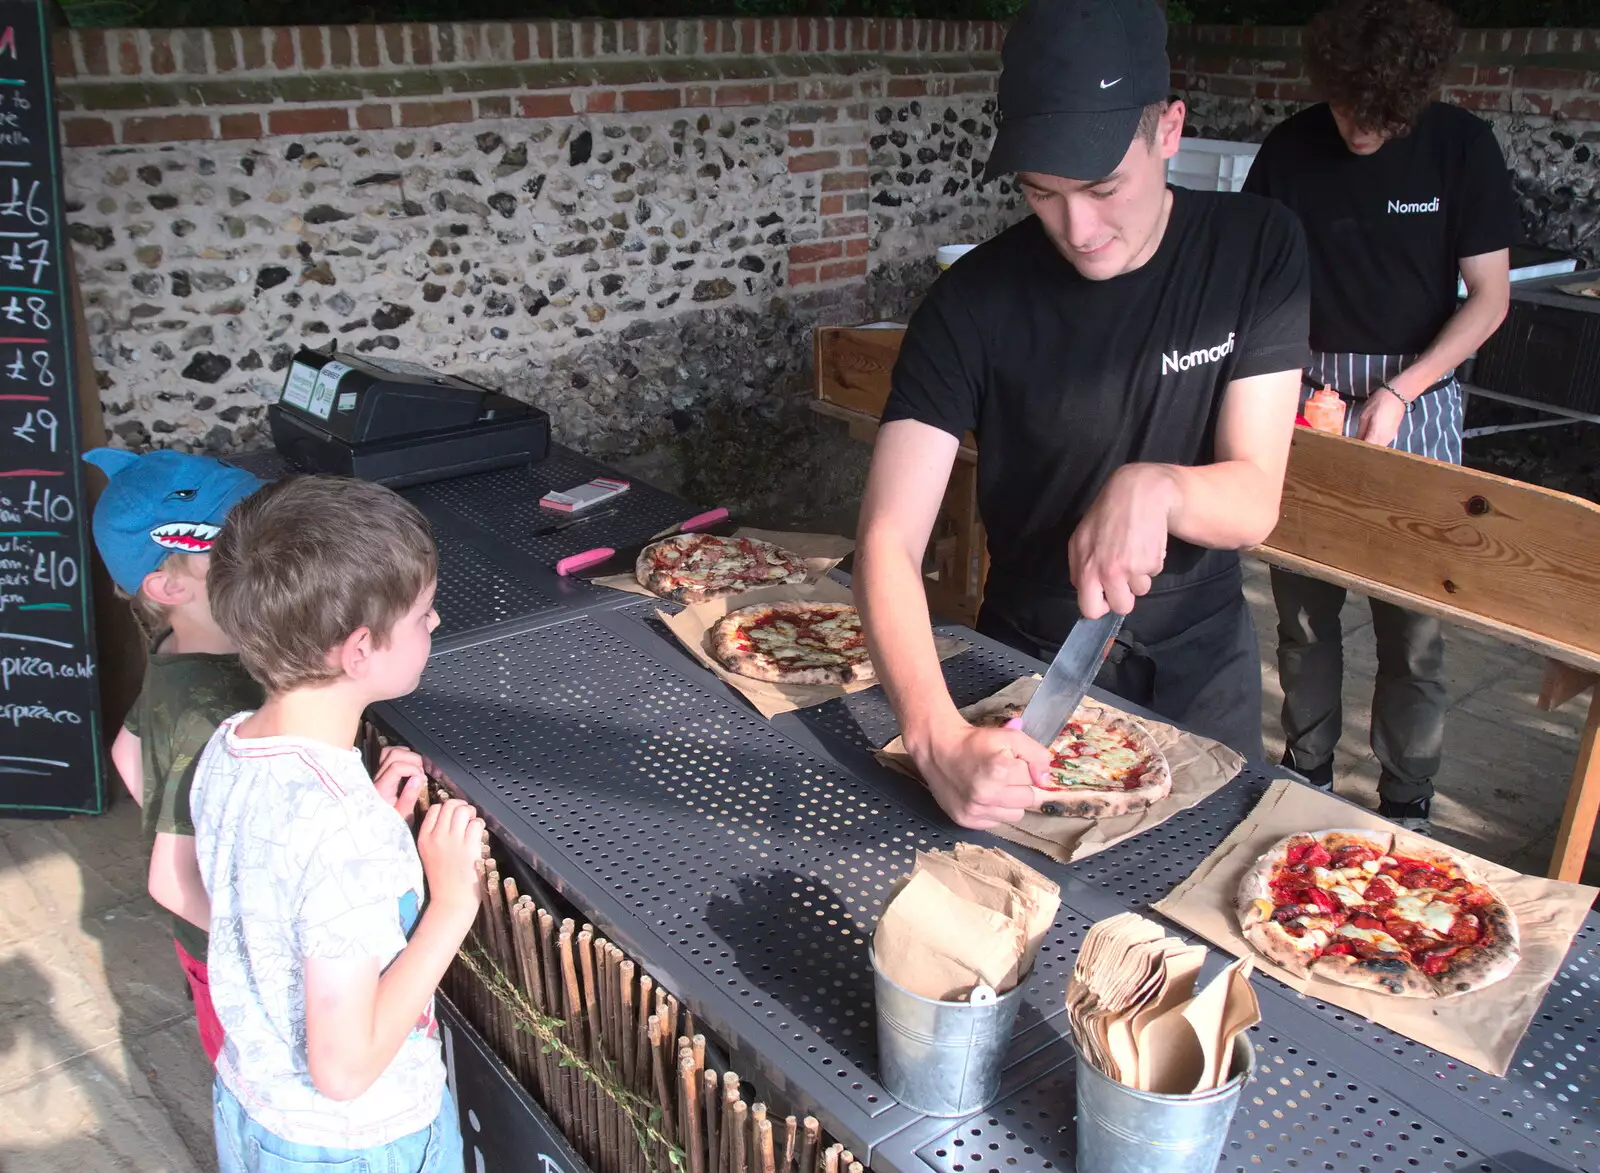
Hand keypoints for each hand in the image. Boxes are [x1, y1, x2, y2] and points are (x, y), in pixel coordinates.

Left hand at [373, 746, 427, 821]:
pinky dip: (402, 756)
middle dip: (413, 759)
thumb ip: (409, 797)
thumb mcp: (402, 816)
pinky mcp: (380, 774)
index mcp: (382, 789)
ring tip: (416, 768)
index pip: (396, 766)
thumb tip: (418, 778)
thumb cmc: (388, 824)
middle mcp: (377, 779)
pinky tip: (410, 767)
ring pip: (389, 751)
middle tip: (421, 773)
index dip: (413, 769)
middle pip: (393, 754)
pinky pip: (388, 756)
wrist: (373, 829)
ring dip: (407, 755)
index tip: (421, 779)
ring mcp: (377, 775)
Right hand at [416, 799, 484, 919]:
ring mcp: (453, 841)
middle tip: (467, 817)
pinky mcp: (469, 847)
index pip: (434, 809)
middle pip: (450, 805)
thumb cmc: (442, 879)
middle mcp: (437, 836)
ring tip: (473, 825)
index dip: (447, 808)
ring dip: (472, 814)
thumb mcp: (428, 854)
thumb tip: (450, 816)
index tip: (454, 815)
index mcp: (424, 838)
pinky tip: (478, 836)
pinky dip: (480, 826)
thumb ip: (434, 835)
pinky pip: (477, 824)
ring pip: (464, 811)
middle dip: (462, 806)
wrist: (451, 900)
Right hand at [910, 715, 1059, 828]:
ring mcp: (976, 810)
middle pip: (1029, 799)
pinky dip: (994, 810)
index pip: (1035, 780)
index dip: (1026, 769)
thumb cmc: (976, 742)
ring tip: (995, 786)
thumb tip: (1046, 781)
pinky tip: (983, 797)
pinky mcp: (967, 821)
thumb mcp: (1010, 737)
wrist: (938, 749)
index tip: (1012, 762)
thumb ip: (1036, 755)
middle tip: (1004, 774)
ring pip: (1016, 815)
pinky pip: (997, 822)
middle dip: (1020, 786)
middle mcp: (987, 794)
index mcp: (1000, 770)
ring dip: (1010, 802)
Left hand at [1068, 464, 1177, 618]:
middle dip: (1125, 598)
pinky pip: (1154, 574)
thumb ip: (1081, 567)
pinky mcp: (1150, 562)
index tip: (1106, 596)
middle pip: (1121, 607)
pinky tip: (1146, 543)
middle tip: (1126, 579)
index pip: (1089, 609)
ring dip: (1140, 576)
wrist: (1137, 492)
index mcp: (1084, 568)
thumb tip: (1088, 592)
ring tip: (1135, 551)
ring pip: (1140, 591)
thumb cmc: (1107, 515)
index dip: (1101, 605)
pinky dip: (1152, 562)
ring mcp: (1129, 568)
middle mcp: (1104, 571)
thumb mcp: (1082, 539)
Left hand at [1356, 387, 1406, 447]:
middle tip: (1352, 450)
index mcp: (1376, 435)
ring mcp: (1390, 439)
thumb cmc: (1379, 403)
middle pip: (1372, 453)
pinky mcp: (1392, 436)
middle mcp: (1384, 440)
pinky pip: (1381, 444)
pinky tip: (1367, 441)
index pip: (1365, 451)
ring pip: (1377, 449)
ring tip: (1358, 446)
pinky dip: (1374, 445)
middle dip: (1362, 453)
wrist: (1397, 396)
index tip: (1349, 452)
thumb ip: (1360, 432)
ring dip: (1369, 449)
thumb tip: (1355, 442)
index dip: (1357, 453)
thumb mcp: (1364, 416)